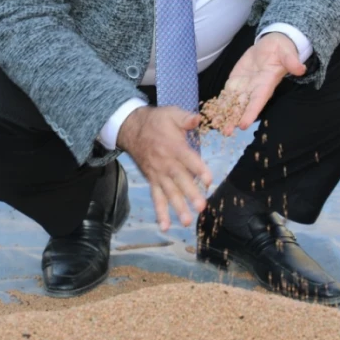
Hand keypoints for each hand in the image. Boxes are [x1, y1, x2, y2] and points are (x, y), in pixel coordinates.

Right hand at [116, 106, 212, 231]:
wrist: (131, 128)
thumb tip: (198, 118)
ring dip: (178, 208)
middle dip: (190, 194)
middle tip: (201, 206)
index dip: (199, 169)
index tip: (208, 180)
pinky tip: (165, 226)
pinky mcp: (153, 180)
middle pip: (180, 180)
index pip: (188, 160)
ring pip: (169, 193)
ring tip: (187, 221)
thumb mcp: (171, 113)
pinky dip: (160, 212)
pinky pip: (156, 198)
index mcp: (174, 147)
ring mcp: (158, 174)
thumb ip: (185, 118)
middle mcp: (166, 163)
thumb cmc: (156, 121)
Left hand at [222, 33, 304, 134]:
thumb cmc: (282, 50)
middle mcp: (254, 89)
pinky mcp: (235, 80)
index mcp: (266, 84)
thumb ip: (291, 61)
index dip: (251, 113)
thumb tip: (300, 68)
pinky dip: (219, 102)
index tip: (243, 125)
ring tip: (215, 126)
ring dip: (224, 114)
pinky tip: (211, 111)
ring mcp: (244, 86)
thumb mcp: (288, 53)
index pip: (258, 101)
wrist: (272, 46)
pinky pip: (226, 93)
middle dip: (234, 119)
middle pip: (243, 107)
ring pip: (233, 102)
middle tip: (225, 132)